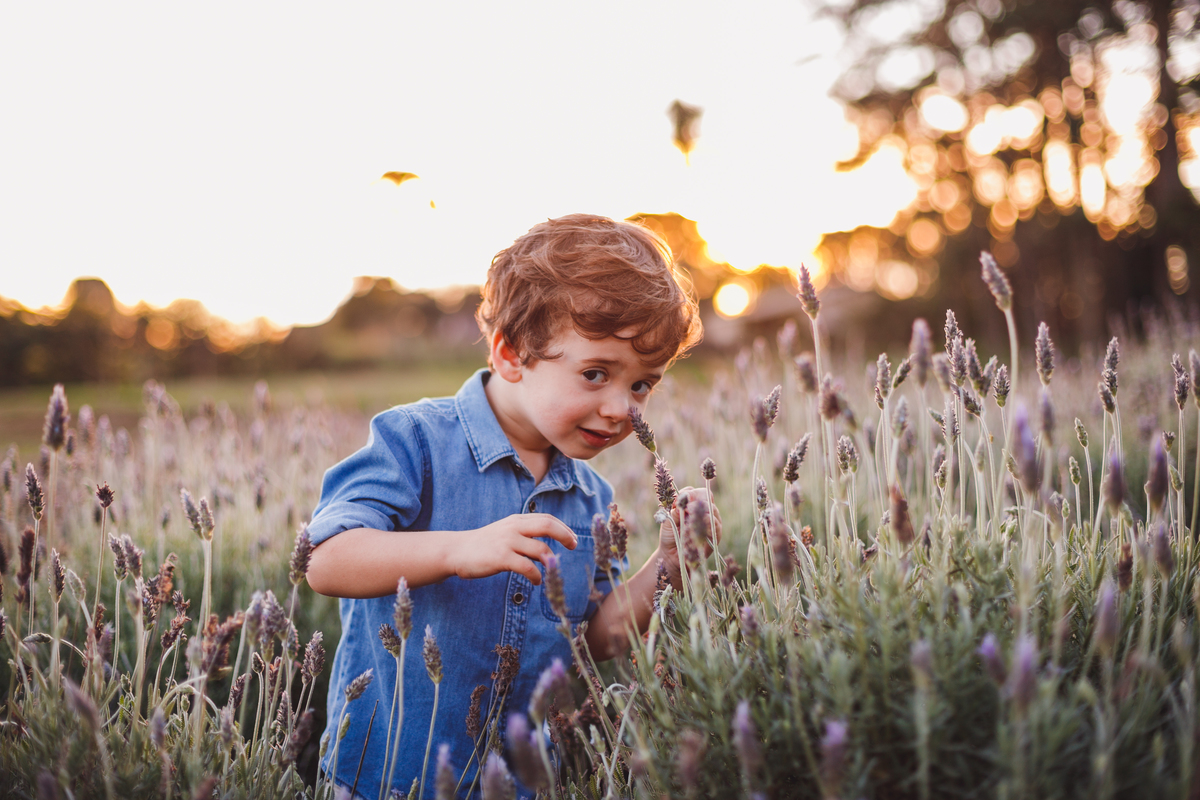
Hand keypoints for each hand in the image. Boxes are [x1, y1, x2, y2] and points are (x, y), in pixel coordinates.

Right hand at [450, 514, 577, 584]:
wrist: (456, 551)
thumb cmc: (483, 545)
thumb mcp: (504, 531)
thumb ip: (523, 533)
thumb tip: (545, 542)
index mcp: (516, 520)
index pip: (546, 518)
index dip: (563, 527)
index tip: (573, 538)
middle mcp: (514, 527)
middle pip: (548, 526)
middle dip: (565, 535)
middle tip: (574, 546)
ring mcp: (507, 542)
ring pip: (540, 549)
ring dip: (550, 562)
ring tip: (551, 571)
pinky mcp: (501, 557)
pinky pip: (528, 567)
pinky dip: (536, 576)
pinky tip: (536, 581)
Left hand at [657, 486, 721, 583]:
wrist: (672, 555)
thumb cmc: (670, 535)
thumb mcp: (668, 519)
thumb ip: (675, 510)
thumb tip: (681, 502)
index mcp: (695, 504)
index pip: (698, 492)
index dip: (690, 494)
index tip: (679, 501)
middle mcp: (706, 511)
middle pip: (707, 497)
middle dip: (695, 501)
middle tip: (685, 510)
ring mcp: (713, 522)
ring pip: (712, 509)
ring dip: (699, 512)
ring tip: (687, 520)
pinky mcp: (716, 535)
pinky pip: (715, 524)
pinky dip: (705, 523)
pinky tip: (695, 527)